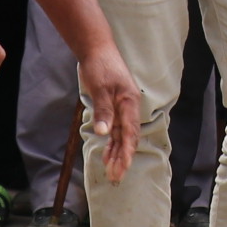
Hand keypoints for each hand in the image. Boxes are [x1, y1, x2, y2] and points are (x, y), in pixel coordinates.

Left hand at [77, 42, 141, 181]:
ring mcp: (121, 108)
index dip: (127, 152)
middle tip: (116, 176)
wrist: (96, 49)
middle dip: (122, 158)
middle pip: (128, 138)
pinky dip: (111, 142)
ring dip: (116, 153)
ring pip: (121, 136)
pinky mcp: (112, 107)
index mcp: (129, 103)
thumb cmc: (100, 66)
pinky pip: (114, 129)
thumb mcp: (100, 88)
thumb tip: (104, 133)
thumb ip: (103, 111)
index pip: (130, 133)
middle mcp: (128, 108)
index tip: (122, 167)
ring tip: (111, 170)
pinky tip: (107, 154)